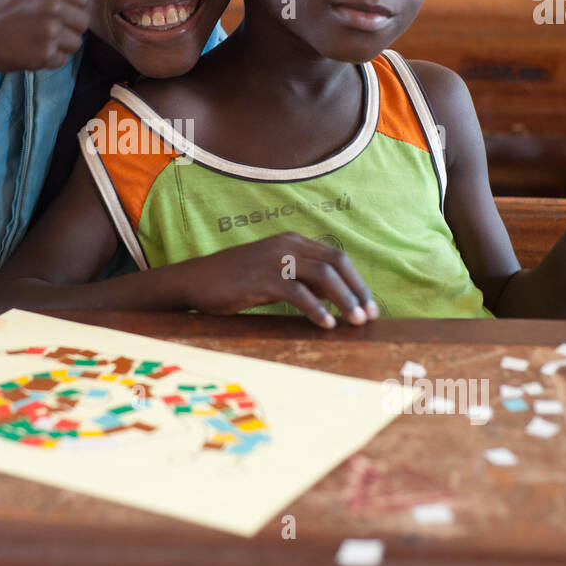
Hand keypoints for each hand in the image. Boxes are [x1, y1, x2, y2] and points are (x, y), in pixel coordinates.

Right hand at [0, 0, 89, 146]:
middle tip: (38, 25)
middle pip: (82, 21)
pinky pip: (61, 60)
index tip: (44, 8)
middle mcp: (52, 6)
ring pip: (75, 42)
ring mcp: (48, 32)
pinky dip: (46, 59)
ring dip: (58, 43)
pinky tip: (27, 49)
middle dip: (65, 25)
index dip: (66, 5)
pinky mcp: (42, 55)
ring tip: (33, 36)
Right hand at [182, 232, 379, 327]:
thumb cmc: (236, 281)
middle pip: (335, 264)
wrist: (196, 280)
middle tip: (369, 316)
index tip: (369, 306)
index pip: (336, 258)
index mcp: (292, 241)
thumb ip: (304, 280)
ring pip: (322, 276)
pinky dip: (316, 309)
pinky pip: (297, 292)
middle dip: (357, 290)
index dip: (357, 282)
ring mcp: (274, 259)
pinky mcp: (261, 278)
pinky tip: (326, 323)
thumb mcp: (275, 275)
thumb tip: (337, 296)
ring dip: (344, 300)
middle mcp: (287, 245)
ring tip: (354, 322)